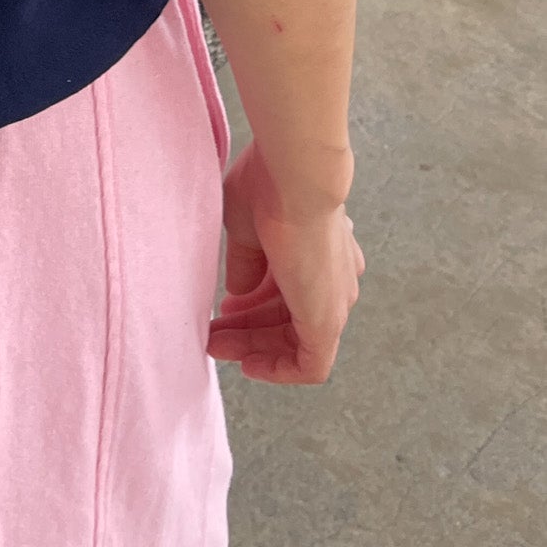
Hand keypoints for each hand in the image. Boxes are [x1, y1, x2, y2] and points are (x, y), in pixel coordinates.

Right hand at [206, 139, 364, 384]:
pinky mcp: (327, 321)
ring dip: (253, 346)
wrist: (297, 177)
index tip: (224, 307)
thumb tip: (238, 294)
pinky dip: (279, 369)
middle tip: (212, 334)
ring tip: (215, 346)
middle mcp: (334, 278)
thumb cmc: (270, 184)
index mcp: (319, 250)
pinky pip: (309, 364)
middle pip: (287, 318)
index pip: (285, 289)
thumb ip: (244, 264)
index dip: (251, 303)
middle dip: (246, 329)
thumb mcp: (245, 226)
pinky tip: (249, 365)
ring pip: (294, 340)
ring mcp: (333, 301)